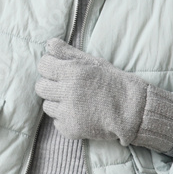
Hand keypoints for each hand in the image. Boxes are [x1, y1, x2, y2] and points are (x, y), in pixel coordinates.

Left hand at [35, 37, 172, 151]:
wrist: (131, 110)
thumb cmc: (112, 82)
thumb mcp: (92, 62)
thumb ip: (68, 53)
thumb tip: (48, 44)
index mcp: (72, 71)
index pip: (43, 65)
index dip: (49, 66)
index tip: (58, 70)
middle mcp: (68, 91)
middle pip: (40, 87)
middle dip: (50, 85)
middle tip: (65, 87)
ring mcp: (69, 112)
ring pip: (47, 106)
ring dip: (57, 103)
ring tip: (75, 102)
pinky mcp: (71, 129)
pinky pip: (57, 122)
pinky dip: (65, 118)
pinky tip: (80, 114)